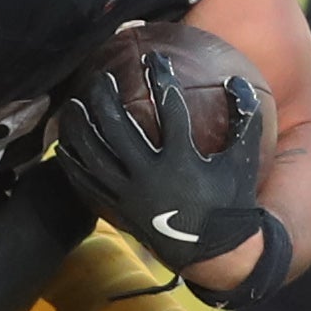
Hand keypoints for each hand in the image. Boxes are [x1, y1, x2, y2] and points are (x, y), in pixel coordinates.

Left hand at [56, 51, 265, 271]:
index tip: (154, 58)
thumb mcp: (242, 162)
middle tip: (101, 79)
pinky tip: (66, 143)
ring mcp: (131, 194)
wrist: (212, 253)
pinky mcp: (119, 209)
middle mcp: (151, 177)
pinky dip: (73, 161)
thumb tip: (237, 79)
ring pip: (95, 154)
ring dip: (82, 126)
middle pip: (118, 127)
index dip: (161, 78)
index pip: (170, 109)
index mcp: (182, 162)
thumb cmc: (229, 202)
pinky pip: (87, 182)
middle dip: (106, 98)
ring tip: (74, 104)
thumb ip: (244, 120)